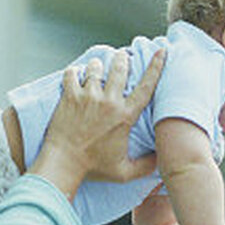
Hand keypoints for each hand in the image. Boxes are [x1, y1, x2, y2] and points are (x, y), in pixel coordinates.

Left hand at [31, 49, 165, 197]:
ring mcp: (88, 97)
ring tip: (97, 69)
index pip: (146, 86)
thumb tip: (160, 160)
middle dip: (122, 59)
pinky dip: (74, 72)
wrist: (64, 164)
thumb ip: (145, 166)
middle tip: (122, 57)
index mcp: (125, 116)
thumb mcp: (124, 172)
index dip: (156, 67)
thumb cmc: (93, 168)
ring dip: (98, 66)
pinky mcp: (70, 96)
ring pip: (96, 68)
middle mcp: (109, 102)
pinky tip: (75, 76)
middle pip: (120, 68)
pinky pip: (73, 73)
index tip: (160, 52)